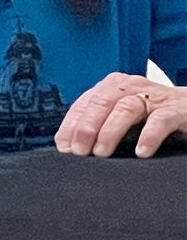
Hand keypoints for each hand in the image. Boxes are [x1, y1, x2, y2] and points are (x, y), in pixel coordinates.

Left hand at [55, 72, 186, 158]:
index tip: (64, 146)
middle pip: (101, 103)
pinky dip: (148, 136)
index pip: (84, 104)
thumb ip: (102, 123)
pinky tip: (141, 152)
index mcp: (112, 87)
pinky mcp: (177, 110)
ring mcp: (154, 97)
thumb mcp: (124, 115)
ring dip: (110, 131)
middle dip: (86, 128)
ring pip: (126, 109)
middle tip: (79, 152)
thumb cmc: (155, 113)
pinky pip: (160, 120)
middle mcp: (130, 87)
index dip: (71, 125)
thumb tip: (73, 146)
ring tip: (102, 153)